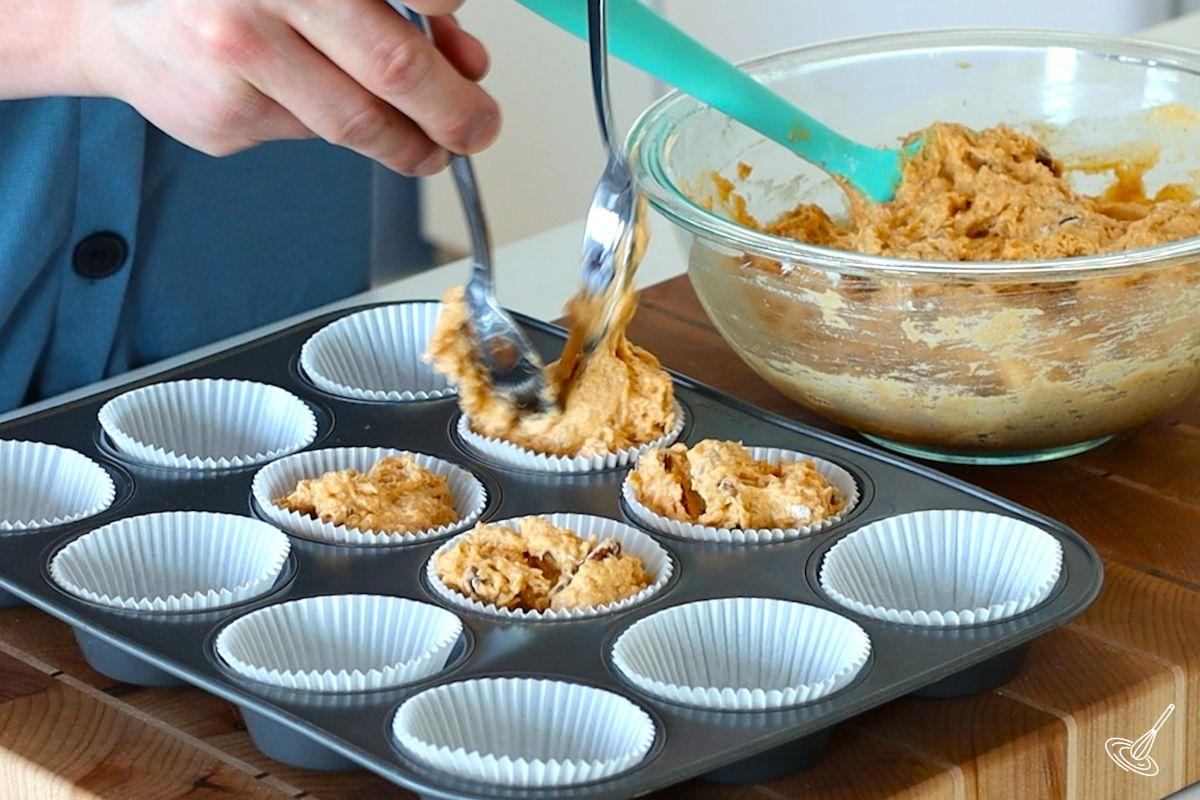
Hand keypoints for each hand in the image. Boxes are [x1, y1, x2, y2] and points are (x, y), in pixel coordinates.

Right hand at [77, 0, 499, 174]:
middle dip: (454, 110)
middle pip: (392, 66)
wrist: (112, 11)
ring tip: (432, 146)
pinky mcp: (223, 116)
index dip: (449, 10)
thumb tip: (463, 56)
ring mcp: (235, 58)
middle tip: (478, 127)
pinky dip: (334, 129)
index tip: (462, 39)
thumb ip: (390, 2)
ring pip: (356, 121)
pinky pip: (310, 135)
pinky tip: (314, 101)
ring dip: (412, 144)